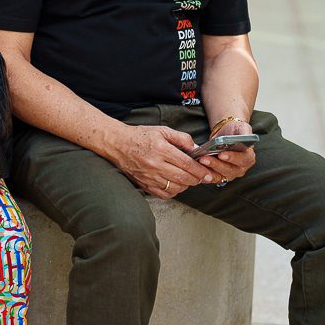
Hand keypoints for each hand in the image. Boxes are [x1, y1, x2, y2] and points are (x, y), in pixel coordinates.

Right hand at [105, 124, 224, 199]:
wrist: (117, 144)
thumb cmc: (139, 136)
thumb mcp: (162, 130)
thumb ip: (181, 138)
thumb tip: (197, 148)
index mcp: (161, 149)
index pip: (187, 164)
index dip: (200, 170)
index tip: (208, 173)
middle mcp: (155, 164)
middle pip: (183, 178)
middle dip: (197, 179)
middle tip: (203, 178)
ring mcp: (149, 176)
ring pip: (175, 188)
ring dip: (186, 185)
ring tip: (189, 180)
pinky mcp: (144, 184)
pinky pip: (164, 194)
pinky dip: (174, 192)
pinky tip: (176, 185)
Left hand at [189, 118, 256, 183]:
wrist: (226, 135)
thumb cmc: (235, 131)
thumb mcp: (242, 127)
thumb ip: (246, 131)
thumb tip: (246, 136)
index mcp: (248, 157)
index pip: (243, 160)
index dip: (232, 158)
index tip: (221, 154)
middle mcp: (241, 168)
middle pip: (230, 169)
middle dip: (216, 164)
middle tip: (205, 158)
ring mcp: (230, 174)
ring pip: (220, 175)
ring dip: (209, 169)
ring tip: (200, 161)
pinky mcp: (220, 176)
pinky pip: (212, 177)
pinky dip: (205, 173)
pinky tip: (197, 167)